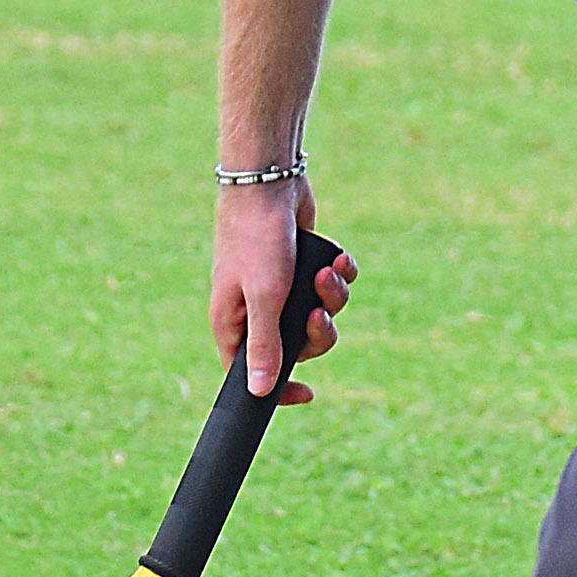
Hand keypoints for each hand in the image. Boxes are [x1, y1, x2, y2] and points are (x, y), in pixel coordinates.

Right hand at [210, 180, 357, 398]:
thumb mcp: (263, 298)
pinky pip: (333, 283)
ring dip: (333, 295)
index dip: (280, 387)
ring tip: (328, 270)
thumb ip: (265, 345)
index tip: (307, 394)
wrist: (269, 182)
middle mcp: (257, 308)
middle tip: (320, 312)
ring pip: (322, 312)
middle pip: (300, 345)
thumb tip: (261, 392)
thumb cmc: (257, 239)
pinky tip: (338, 256)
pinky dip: (341, 273)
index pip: (253, 373)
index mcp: (235, 323)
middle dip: (320, 331)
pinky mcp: (305, 264)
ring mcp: (283, 286)